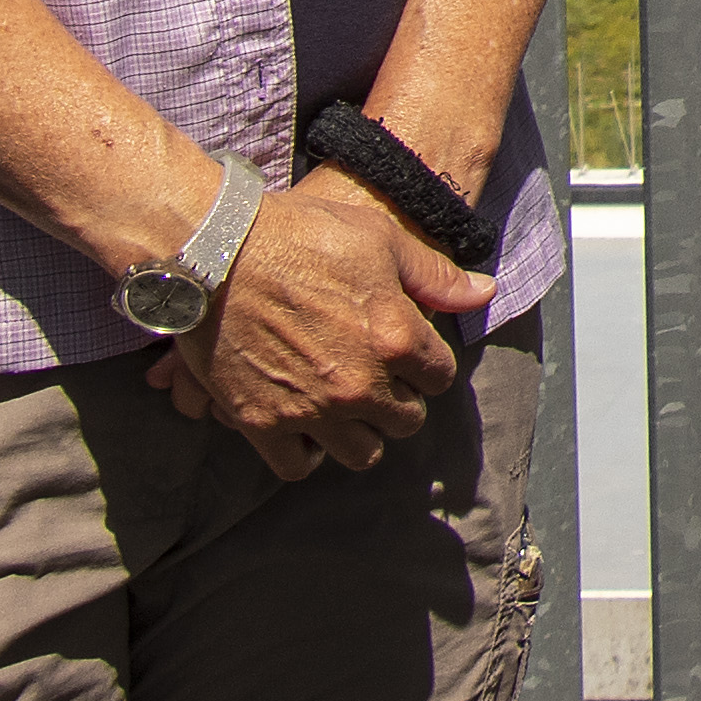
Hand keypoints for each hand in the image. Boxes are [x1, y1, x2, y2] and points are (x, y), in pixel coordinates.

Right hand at [154, 169, 480, 476]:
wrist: (216, 250)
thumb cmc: (301, 235)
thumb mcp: (380, 239)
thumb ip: (435, 276)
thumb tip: (485, 294)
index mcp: (396, 338)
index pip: (439, 378)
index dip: (427, 364)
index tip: (408, 352)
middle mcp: (360, 384)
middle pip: (405, 421)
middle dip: (398, 400)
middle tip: (377, 378)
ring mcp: (310, 410)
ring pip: (361, 453)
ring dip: (360, 433)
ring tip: (347, 407)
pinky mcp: (261, 423)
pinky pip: (297, 466)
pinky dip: (305, 452)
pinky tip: (306, 426)